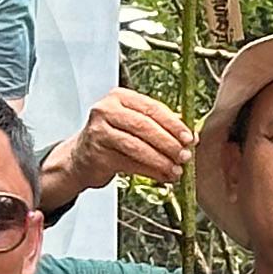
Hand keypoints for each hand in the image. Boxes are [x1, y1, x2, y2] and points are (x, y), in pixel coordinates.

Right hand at [41, 87, 194, 216]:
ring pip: (137, 146)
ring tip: (176, 169)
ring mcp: (99, 132)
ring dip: (160, 160)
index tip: (189, 137)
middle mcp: (106, 110)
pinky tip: (163, 176)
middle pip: (144, 126)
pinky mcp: (97, 154)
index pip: (152, 108)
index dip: (174, 124)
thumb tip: (192, 137)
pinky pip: (129, 163)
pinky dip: (150, 171)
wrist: (80, 158)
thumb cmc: (112, 138)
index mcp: (120, 97)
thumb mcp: (134, 124)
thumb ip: (161, 126)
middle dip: (169, 143)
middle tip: (185, 155)